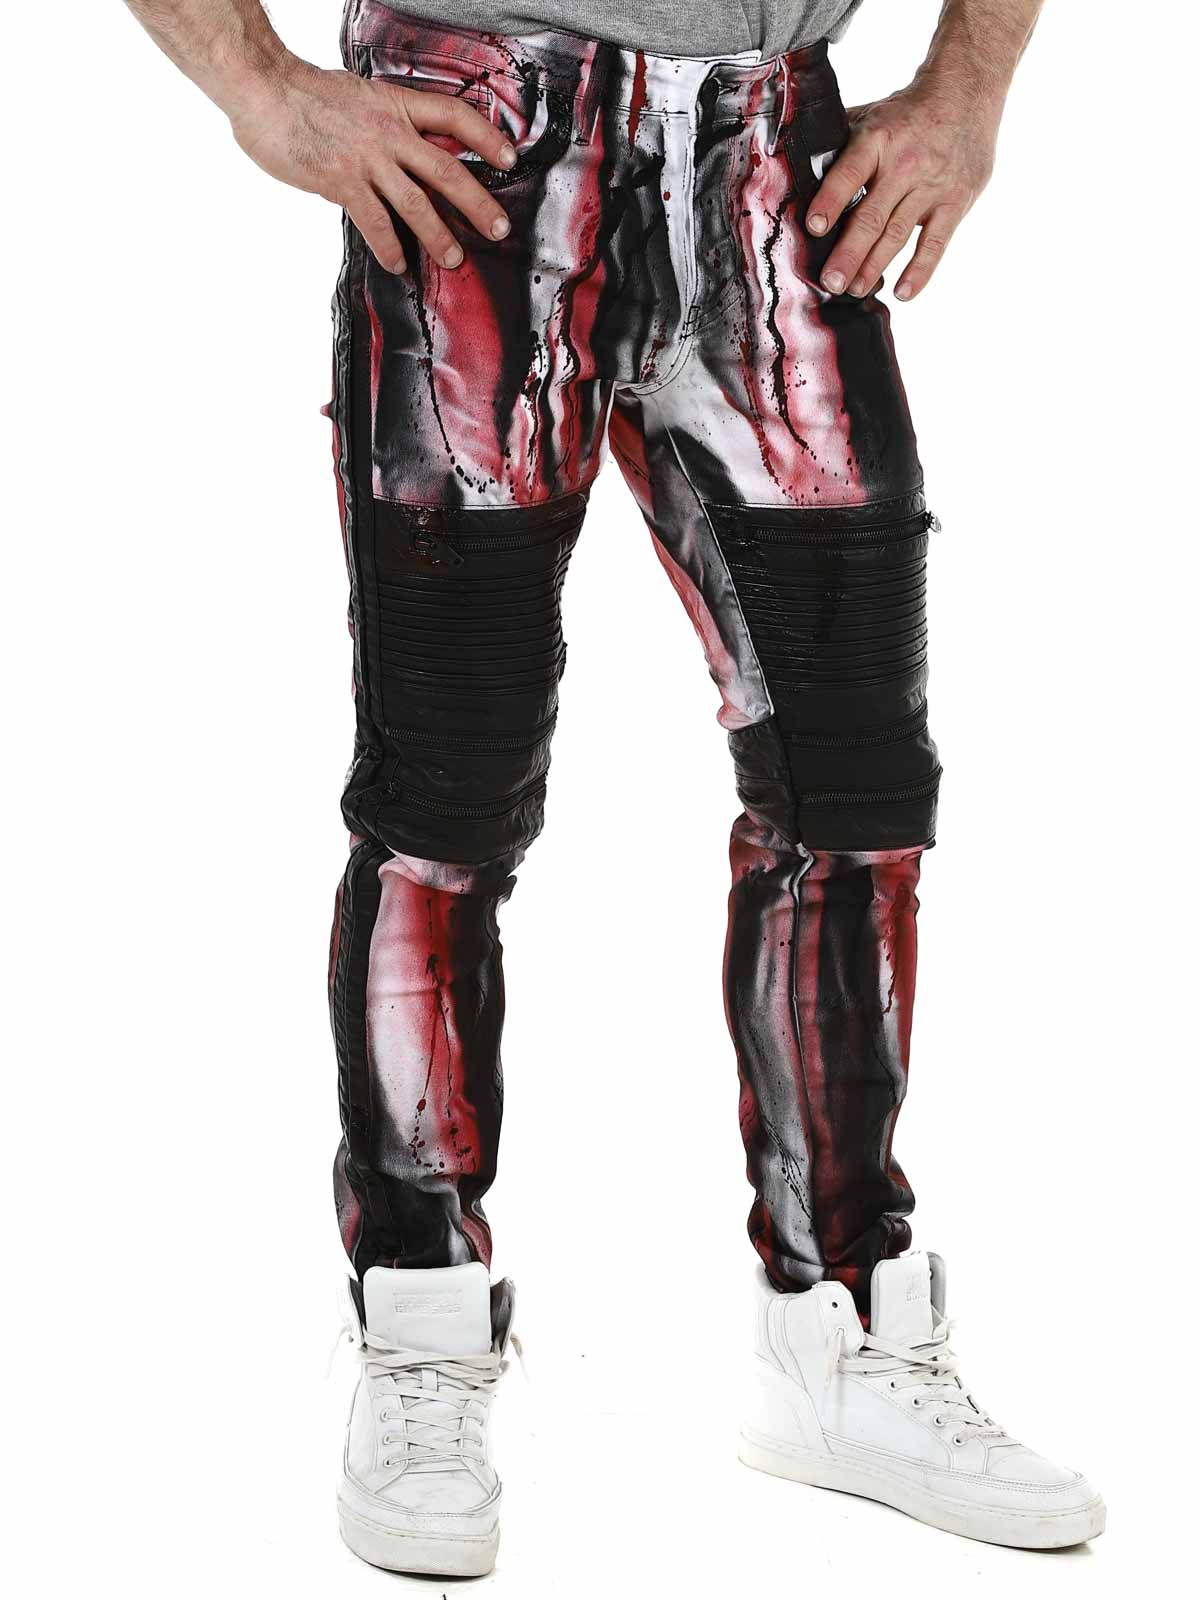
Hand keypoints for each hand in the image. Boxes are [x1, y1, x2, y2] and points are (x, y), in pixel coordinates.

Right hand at [229, 55, 517, 272]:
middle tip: (498, 228)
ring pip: (417, 203)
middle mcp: (389, 131)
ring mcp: (367, 158)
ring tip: (453, 259)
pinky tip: (398, 264)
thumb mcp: (359, 96)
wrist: (264, 89)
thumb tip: (403, 147)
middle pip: (447, 169)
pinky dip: (389, 247)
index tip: (510, 158)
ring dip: (438, 235)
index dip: (486, 136)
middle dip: (477, 203)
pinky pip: (375, 221)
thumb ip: (385, 120)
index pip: (454, 115)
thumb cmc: (305, 95)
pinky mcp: (342, 180)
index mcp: (396, 105)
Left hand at [806, 80, 999, 301]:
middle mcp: (905, 164)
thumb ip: (839, 143)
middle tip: (830, 282)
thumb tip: (797, 170)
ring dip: (874, 266)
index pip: (850, 174)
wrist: (966, 92)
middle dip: (849, 253)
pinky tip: (903, 293)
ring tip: (854, 290)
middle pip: (872, 216)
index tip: (814, 228)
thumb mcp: (871, 115)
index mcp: (878, 140)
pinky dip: (920, 271)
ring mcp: (933, 185)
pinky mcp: (956, 201)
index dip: (831, 201)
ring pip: (898, 234)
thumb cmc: (906, 113)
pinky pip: (935, 243)